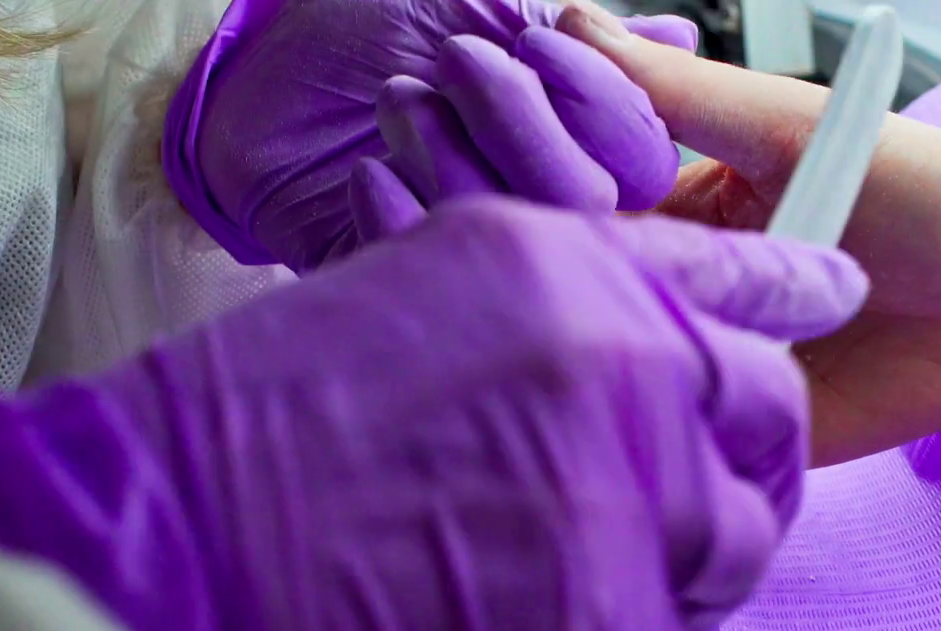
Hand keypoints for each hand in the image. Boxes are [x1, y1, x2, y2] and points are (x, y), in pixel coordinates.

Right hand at [0, 198, 865, 630]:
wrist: (151, 567)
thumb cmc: (239, 448)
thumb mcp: (397, 317)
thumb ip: (540, 324)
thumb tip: (642, 365)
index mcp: (558, 271)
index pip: (733, 282)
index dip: (784, 303)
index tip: (830, 300)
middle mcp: (616, 364)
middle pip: (766, 425)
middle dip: (732, 476)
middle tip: (666, 526)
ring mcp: (622, 500)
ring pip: (732, 557)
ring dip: (665, 588)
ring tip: (554, 603)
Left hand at [163, 0, 698, 272]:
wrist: (262, 71)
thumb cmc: (375, 26)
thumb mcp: (488, 4)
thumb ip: (581, 36)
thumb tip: (678, 39)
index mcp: (579, 148)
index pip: (642, 160)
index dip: (597, 100)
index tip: (536, 38)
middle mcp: (539, 214)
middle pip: (586, 204)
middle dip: (515, 116)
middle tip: (452, 59)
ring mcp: (476, 261)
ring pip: (511, 234)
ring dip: (447, 148)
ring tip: (398, 102)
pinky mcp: (408, 293)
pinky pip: (428, 272)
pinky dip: (395, 208)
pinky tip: (369, 171)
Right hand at [563, 20, 940, 465]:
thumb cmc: (925, 189)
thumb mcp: (783, 127)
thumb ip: (677, 94)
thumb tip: (572, 24)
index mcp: (677, 211)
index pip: (571, 219)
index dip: (529, 221)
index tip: (481, 214)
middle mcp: (685, 288)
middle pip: (584, 302)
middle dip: (550, 303)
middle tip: (521, 303)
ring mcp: (713, 360)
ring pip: (624, 377)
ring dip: (595, 375)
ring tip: (549, 369)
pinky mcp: (750, 425)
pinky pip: (686, 439)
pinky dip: (657, 435)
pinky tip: (624, 424)